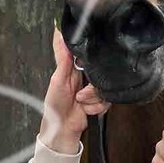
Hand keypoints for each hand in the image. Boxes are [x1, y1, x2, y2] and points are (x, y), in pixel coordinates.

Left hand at [41, 28, 109, 153]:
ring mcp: (96, 88)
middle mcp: (88, 75)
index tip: (85, 71)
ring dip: (92, 100)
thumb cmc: (55, 103)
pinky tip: (87, 109)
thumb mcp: (57, 79)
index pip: (91, 55)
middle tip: (79, 95)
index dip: (92, 62)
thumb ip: (63, 58)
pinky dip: (96, 108)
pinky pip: (107, 100)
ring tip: (81, 103)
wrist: (63, 127)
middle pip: (102, 74)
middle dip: (91, 89)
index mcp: (76, 67)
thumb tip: (60, 35)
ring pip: (105, 88)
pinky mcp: (103, 100)